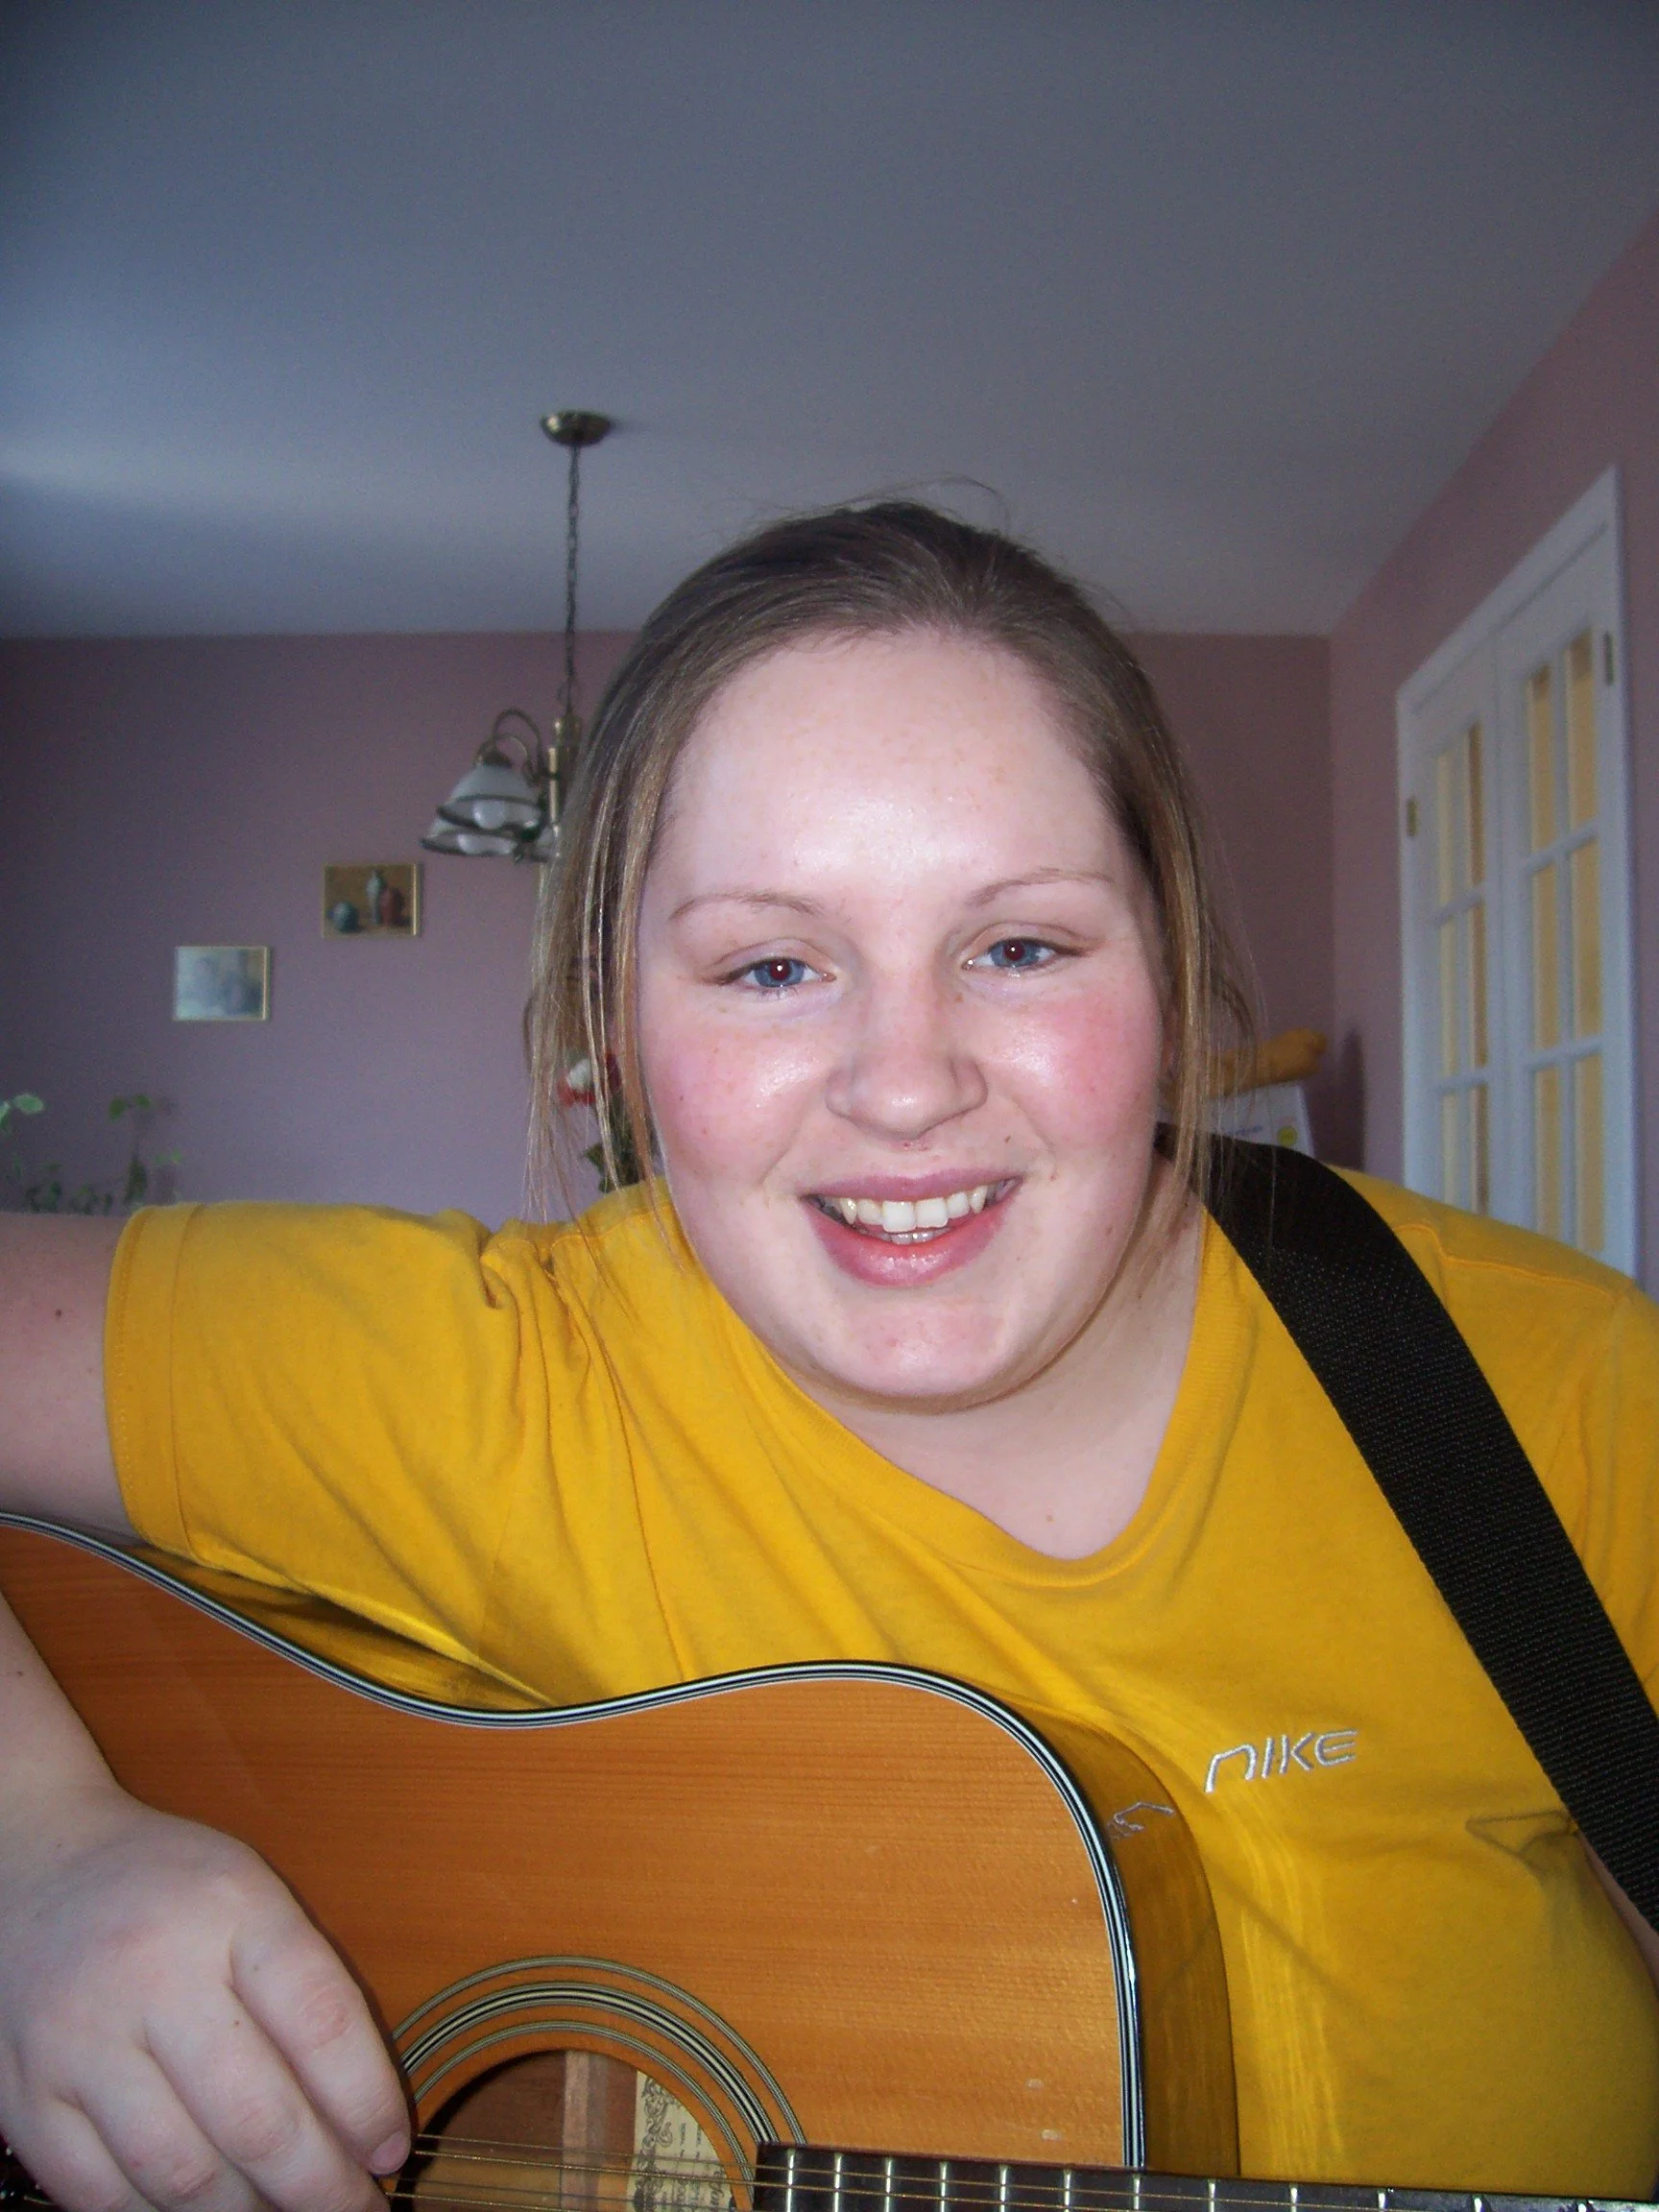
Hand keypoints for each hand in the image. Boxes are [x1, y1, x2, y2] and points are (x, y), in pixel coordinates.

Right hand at [0, 1783, 408, 2211]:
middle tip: (353, 2210)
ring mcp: (82, 2041)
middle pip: (256, 2115)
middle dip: (319, 2184)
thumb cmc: (165, 1888)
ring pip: (181, 2170)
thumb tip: (359, 2112)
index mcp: (233, 1909)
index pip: (322, 2021)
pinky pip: (100, 2193)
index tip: (389, 2151)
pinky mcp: (27, 2095)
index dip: (366, 2103)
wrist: (33, 1867)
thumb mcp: (251, 1894)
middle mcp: (155, 1973)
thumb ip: (305, 1986)